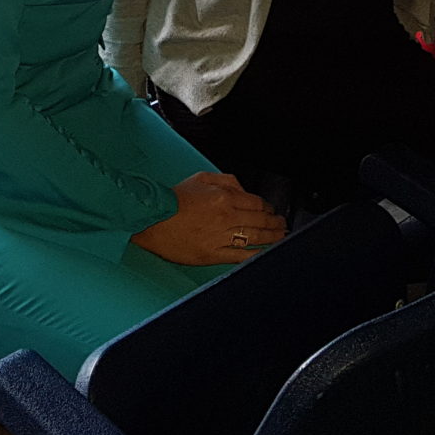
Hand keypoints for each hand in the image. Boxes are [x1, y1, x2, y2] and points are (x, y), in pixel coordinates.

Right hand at [131, 171, 286, 265]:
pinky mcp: (212, 254)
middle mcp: (225, 217)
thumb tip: (244, 190)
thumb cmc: (174, 200)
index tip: (271, 210)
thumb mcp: (201, 178)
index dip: (267, 207)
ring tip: (279, 237)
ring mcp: (220, 237)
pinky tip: (263, 253)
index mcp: (223, 197)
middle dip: (275, 223)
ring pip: (254, 238)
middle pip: (260, 220)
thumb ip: (226, 181)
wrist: (152, 220)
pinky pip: (239, 256)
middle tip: (282, 225)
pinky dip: (254, 255)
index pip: (256, 202)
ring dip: (271, 238)